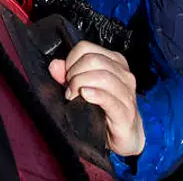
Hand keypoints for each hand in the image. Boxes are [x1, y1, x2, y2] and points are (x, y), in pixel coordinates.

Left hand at [50, 41, 143, 156]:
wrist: (126, 135)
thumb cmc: (105, 109)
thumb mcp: (84, 88)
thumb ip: (68, 75)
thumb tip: (55, 66)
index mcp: (114, 62)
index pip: (86, 48)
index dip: (71, 60)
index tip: (67, 75)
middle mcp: (124, 74)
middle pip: (92, 60)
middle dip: (74, 73)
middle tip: (69, 89)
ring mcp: (128, 93)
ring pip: (101, 76)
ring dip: (80, 84)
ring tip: (73, 96)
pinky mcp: (126, 113)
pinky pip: (109, 98)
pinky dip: (94, 94)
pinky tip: (85, 95)